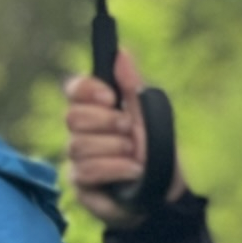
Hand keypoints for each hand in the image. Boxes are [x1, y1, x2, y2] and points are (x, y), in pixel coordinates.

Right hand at [62, 55, 179, 223]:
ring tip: (135, 156)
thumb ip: (132, 84)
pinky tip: (133, 172)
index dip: (87, 90)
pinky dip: (115, 168)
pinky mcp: (81, 185)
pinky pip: (87, 170)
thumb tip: (121, 52)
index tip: (111, 97)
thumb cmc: (156, 150)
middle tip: (129, 130)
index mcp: (95, 110)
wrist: (168, 191)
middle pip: (73, 117)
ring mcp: (77, 159)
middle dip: (107, 122)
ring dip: (115, 148)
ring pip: (80, 145)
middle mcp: (80, 133)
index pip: (74, 89)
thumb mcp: (148, 113)